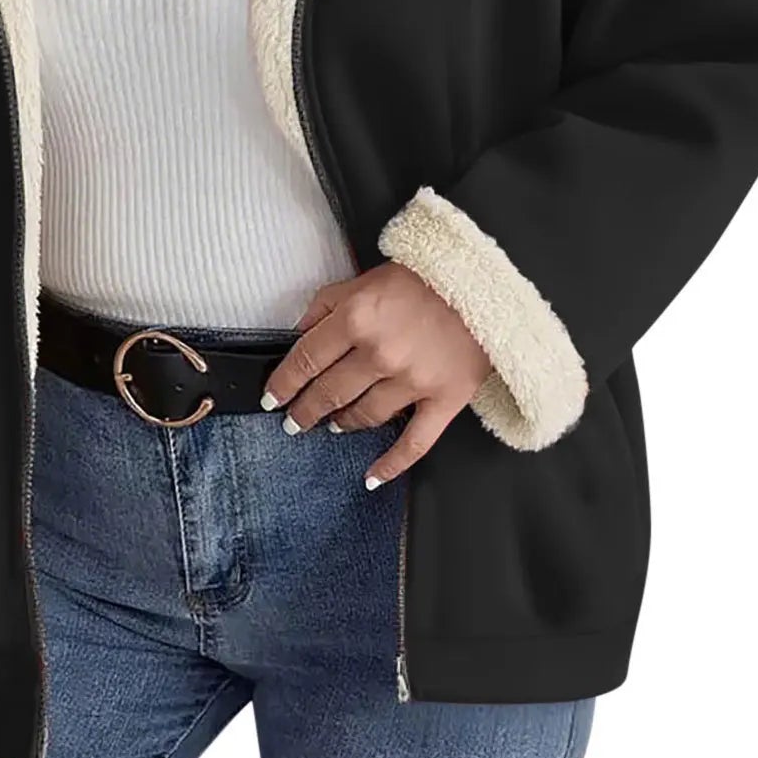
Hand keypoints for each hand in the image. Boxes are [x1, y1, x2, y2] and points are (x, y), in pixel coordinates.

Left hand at [263, 261, 490, 488]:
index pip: (306, 360)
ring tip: (333, 425)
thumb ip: (326, 305)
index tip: (272, 398)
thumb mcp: (364, 278)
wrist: (485, 284)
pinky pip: (414, 443)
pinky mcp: (444, 400)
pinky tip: (371, 478)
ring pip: (364, 417)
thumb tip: (298, 333)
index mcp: (356, 318)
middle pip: (329, 393)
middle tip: (294, 421)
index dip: (284, 384)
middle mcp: (379, 353)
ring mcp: (412, 380)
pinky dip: (390, 465)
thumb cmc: (423, 278)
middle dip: (306, 410)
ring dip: (342, 424)